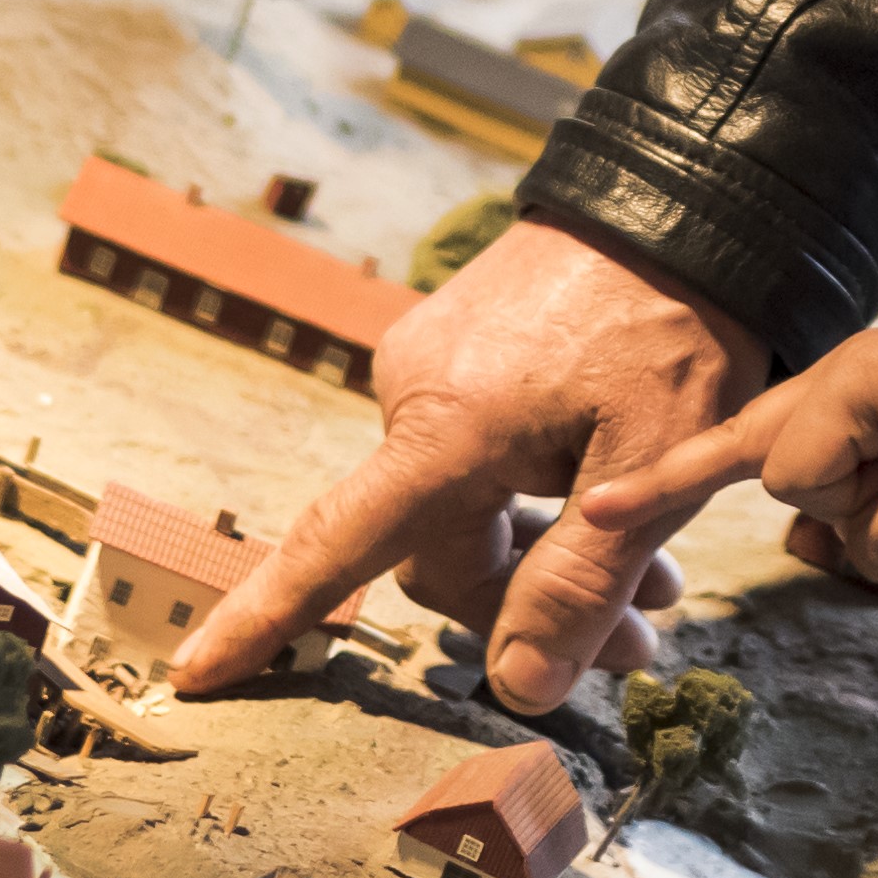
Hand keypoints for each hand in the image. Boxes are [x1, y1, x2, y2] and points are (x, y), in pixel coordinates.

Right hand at [165, 221, 752, 708]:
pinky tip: (612, 506)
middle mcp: (414, 393)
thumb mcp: (650, 467)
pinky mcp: (463, 345)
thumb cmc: (675, 321)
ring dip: (547, 556)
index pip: (333, 547)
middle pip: (439, 553)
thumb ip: (580, 583)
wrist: (684, 188)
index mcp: (444, 429)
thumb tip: (518, 690)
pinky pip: (478, 454)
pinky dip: (540, 498)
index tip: (193, 676)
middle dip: (526, 609)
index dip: (264, 619)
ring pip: (469, 508)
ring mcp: (434, 363)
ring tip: (656, 586)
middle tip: (640, 642)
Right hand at [582, 326, 877, 593]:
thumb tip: (837, 544)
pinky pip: (830, 457)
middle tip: (593, 506)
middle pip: (754, 449)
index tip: (760, 510)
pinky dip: (850, 488)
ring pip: (802, 466)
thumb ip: (873, 542)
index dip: (832, 504)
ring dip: (850, 499)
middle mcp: (837, 383)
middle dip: (674, 480)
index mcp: (848, 390)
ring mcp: (856, 393)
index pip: (789, 475)